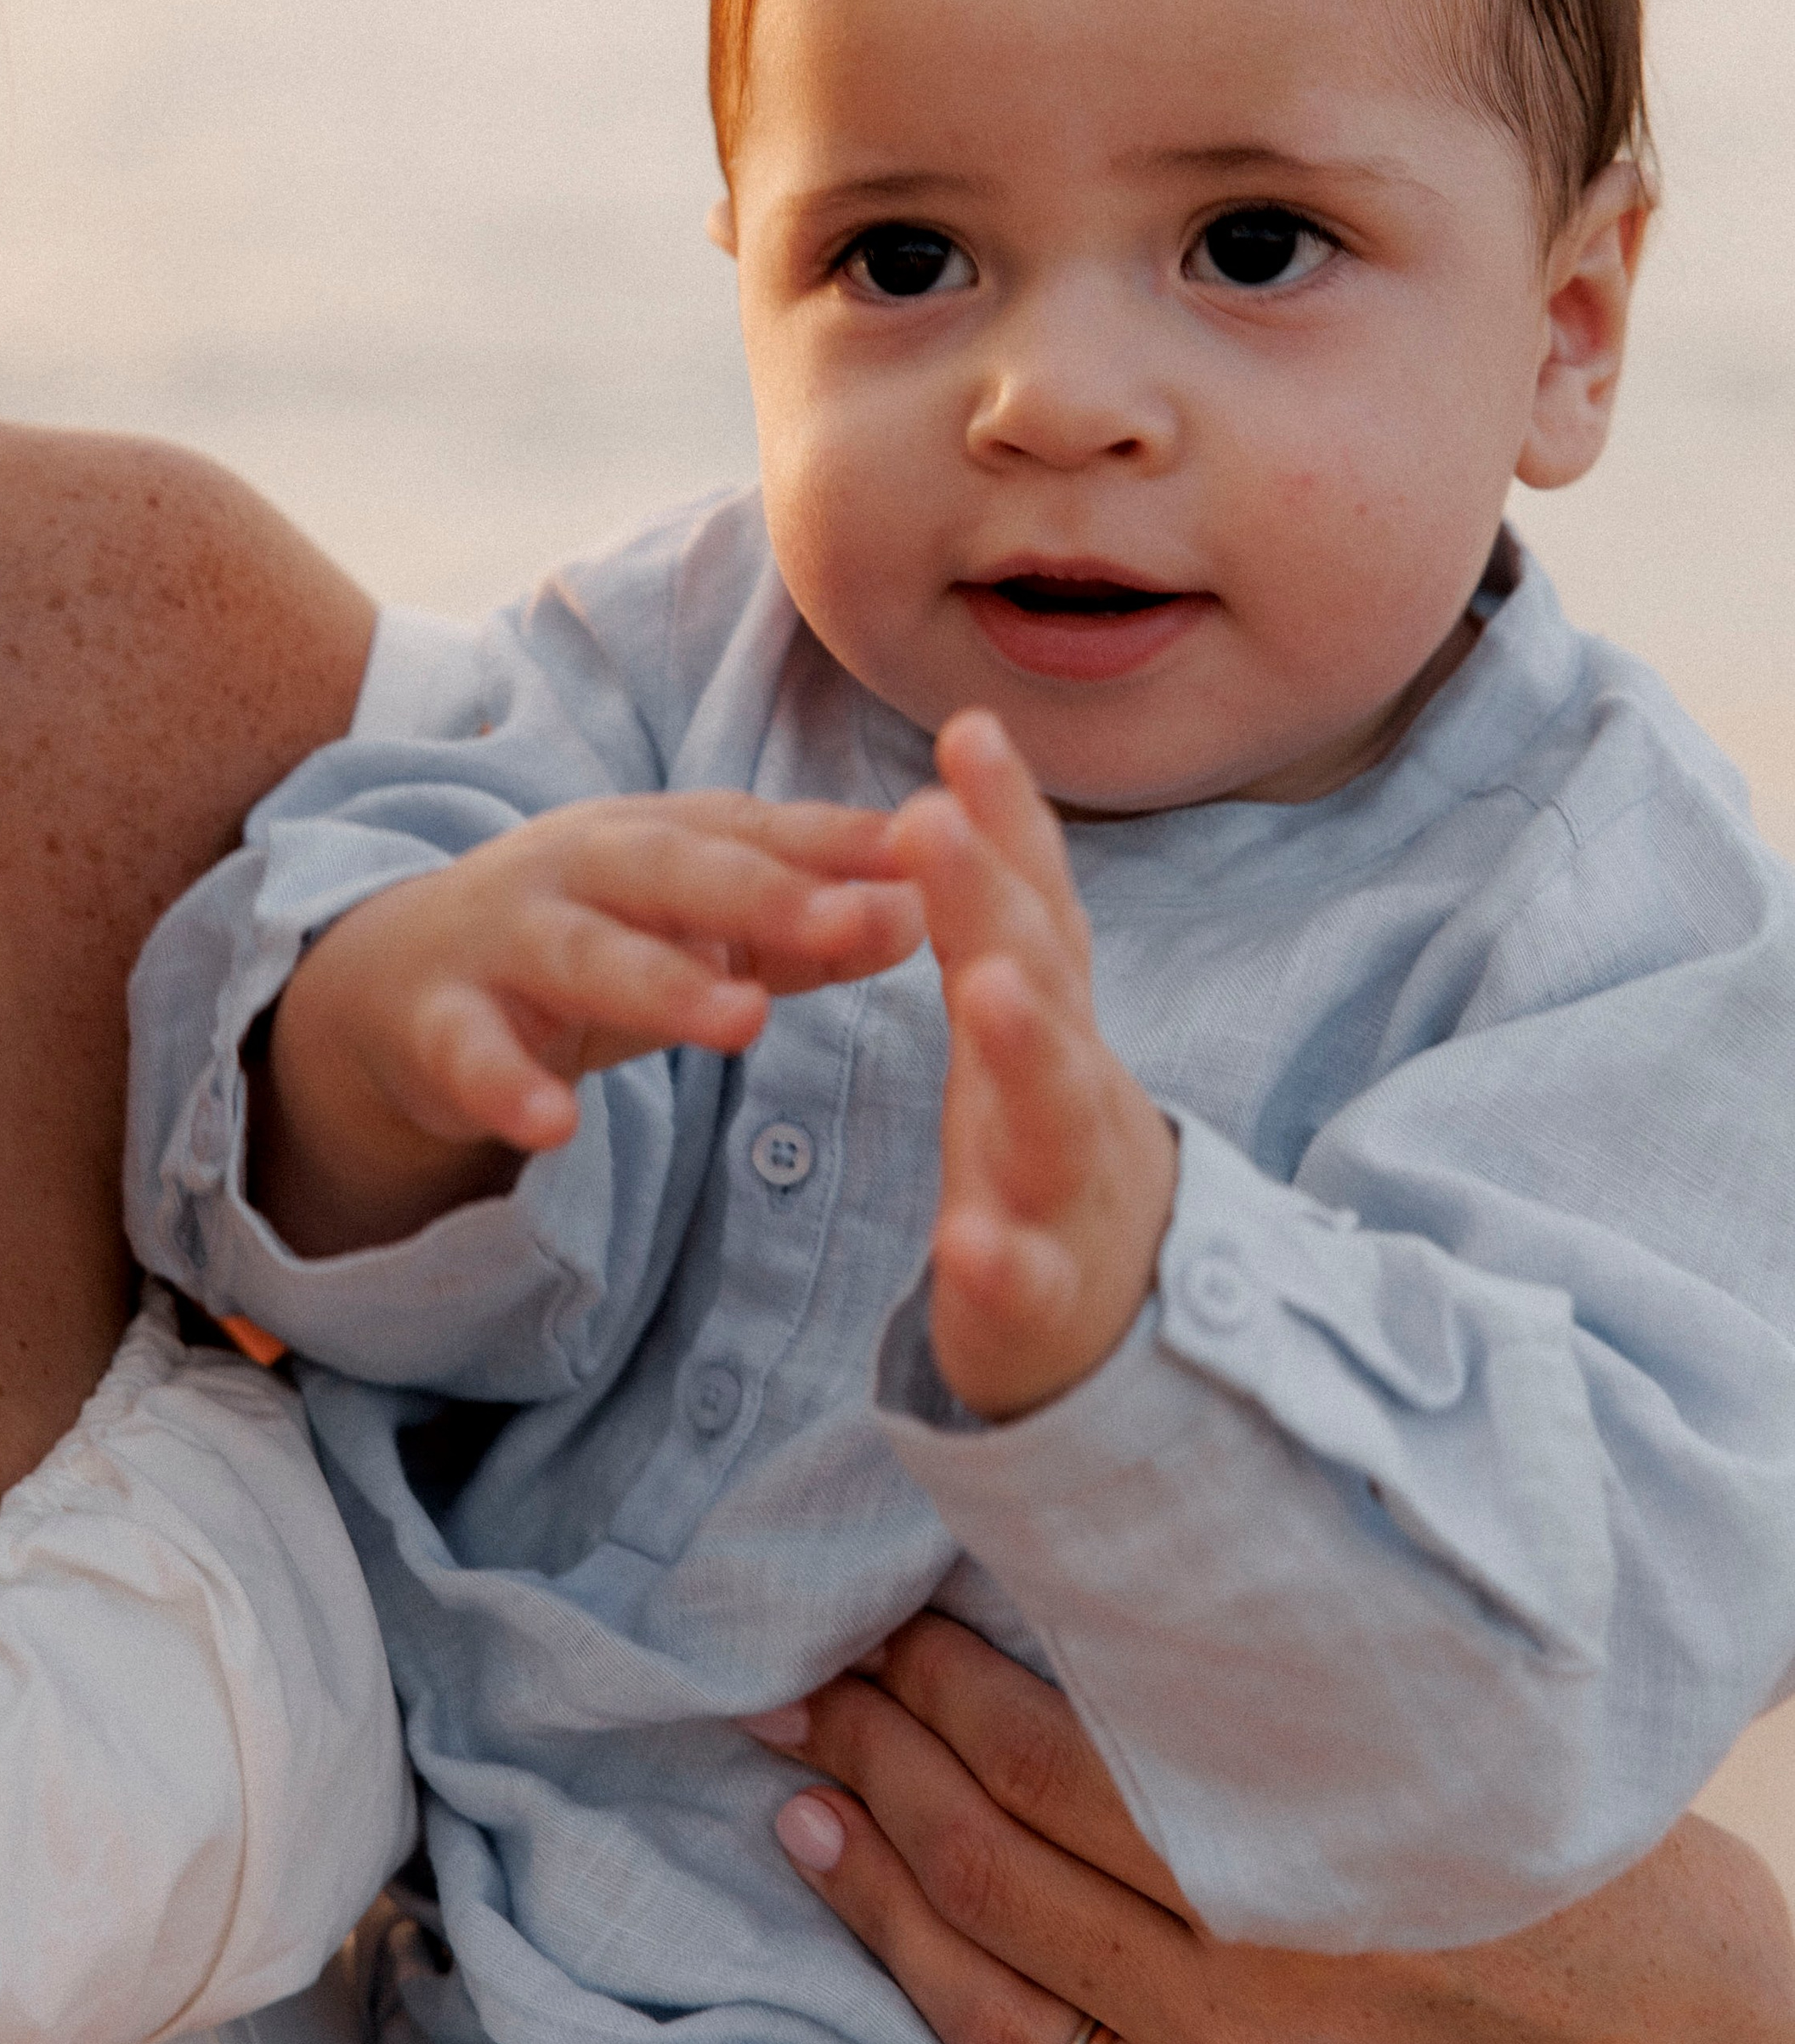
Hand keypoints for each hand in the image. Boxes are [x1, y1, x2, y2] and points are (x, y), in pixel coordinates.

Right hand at [258, 793, 922, 1254]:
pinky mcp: (437, 1020)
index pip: (760, 831)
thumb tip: (925, 909)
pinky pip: (471, 1054)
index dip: (844, 843)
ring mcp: (501, 939)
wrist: (397, 977)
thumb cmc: (584, 942)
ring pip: (582, 952)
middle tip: (856, 916)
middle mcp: (579, 868)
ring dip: (662, 980)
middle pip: (675, 870)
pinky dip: (508, 1086)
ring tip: (742, 1019)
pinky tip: (552, 1127)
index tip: (942, 850)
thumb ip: (804, 930)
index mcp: (656, 837)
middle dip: (766, 891)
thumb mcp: (694, 929)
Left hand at [759, 1614, 1794, 2043]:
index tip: (877, 1617)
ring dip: (877, 1907)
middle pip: (999, 1869)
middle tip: (809, 1687)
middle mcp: (1257, 2023)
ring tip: (802, 1813)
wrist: (1708, 2025)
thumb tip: (1099, 1601)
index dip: (936, 1680)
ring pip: (999, 2018)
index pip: (1047, 1758)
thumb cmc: (1566, 1843)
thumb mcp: (1427, 1733)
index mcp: (1296, 1880)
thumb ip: (1255, 1703)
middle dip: (883, 1759)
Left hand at [891, 713, 1175, 1418]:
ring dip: (1025, 1046)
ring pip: (1054, 1115)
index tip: (966, 726)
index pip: (1033, 899)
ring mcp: (1067, 1189)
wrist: (1115, 1316)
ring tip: (985, 988)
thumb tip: (964, 745)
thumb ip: (994, 896)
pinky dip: (1001, 1259)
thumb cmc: (1044, 1137)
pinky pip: (1025, 1280)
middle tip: (928, 817)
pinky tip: (967, 1240)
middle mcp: (1071, 1082)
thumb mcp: (1021, 1007)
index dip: (1007, 815)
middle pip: (1040, 978)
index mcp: (1049, 1015)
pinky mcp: (1043, 1297)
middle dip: (988, 896)